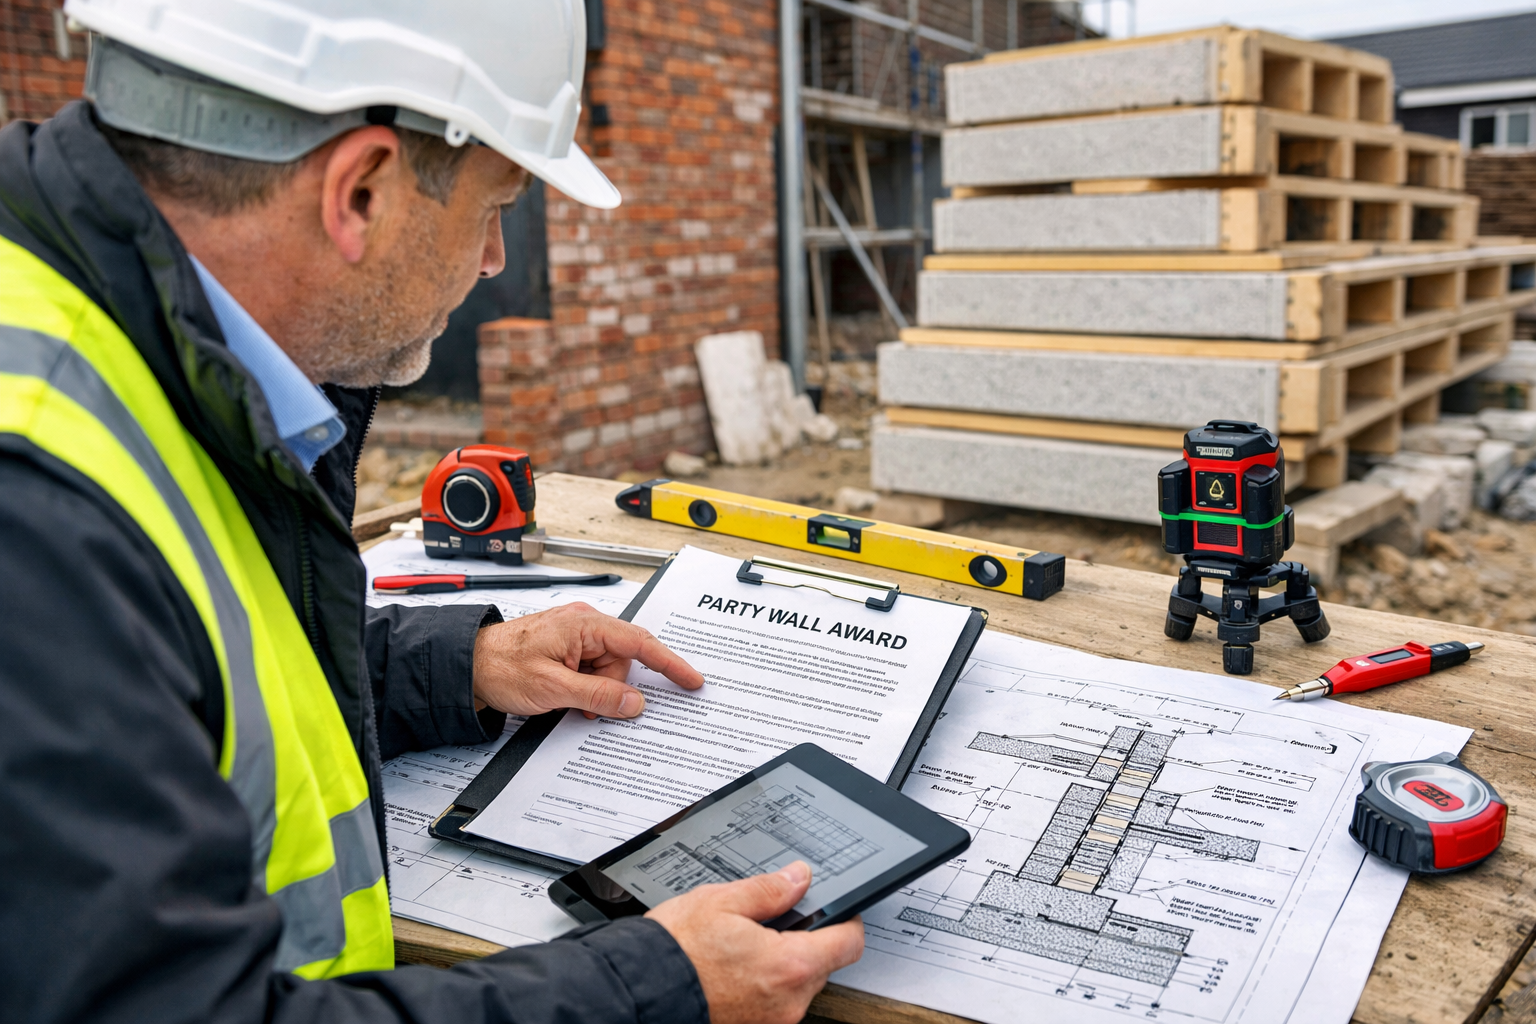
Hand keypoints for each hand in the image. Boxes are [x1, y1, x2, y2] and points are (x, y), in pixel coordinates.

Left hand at [471, 602, 703, 717]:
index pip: (639, 643)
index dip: (670, 663)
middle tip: (589, 708)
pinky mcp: (566, 650)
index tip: (692, 680)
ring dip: (594, 692)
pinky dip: (584, 689)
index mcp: (585, 625)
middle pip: (622, 663)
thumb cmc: (500, 666)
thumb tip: (635, 703)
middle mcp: (583, 625)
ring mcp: (574, 637)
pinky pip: (591, 672)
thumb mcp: (554, 689)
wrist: (466, 667)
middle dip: (611, 690)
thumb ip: (599, 696)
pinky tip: (566, 697)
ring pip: (607, 672)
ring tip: (566, 701)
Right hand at [646, 862, 864, 1023]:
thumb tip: (798, 878)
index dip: (846, 921)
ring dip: (780, 965)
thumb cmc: (674, 950)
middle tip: (770, 922)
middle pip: (822, 965)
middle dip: (804, 941)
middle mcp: (788, 1002)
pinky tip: (732, 969)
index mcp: (790, 965)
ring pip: (796, 986)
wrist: (637, 993)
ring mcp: (772, 1023)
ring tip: (742, 945)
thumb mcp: (722, 901)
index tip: (836, 910)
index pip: (849, 943)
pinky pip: (773, 1004)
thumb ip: (769, 889)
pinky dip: (761, 985)